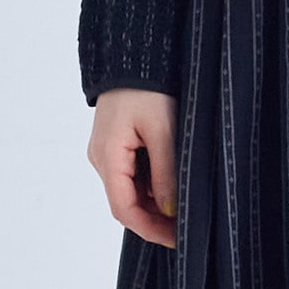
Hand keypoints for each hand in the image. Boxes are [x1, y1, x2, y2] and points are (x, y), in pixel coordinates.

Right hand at [87, 88, 178, 247]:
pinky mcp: (116, 139)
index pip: (124, 209)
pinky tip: (172, 178)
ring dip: (155, 199)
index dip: (150, 229)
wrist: (136, 51)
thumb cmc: (148, 86)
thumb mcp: (163, 129)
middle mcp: (102, 157)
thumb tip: (171, 210)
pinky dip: (151, 180)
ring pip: (130, 187)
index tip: (176, 238)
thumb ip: (166, 171)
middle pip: (126, 201)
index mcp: (107, 156)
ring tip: (184, 202)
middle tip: (186, 224)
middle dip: (155, 217)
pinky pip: (132, 170)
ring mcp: (107, 148)